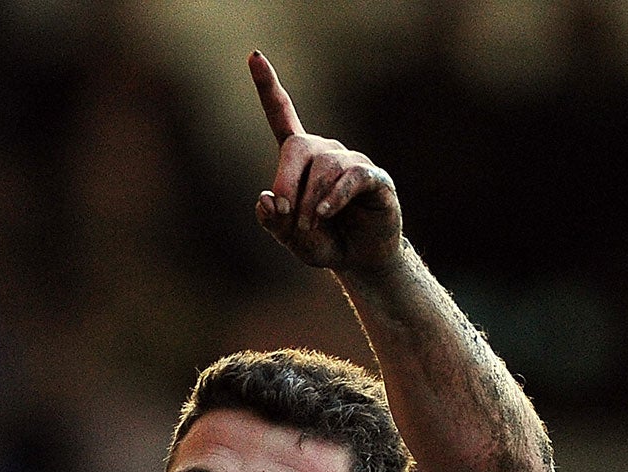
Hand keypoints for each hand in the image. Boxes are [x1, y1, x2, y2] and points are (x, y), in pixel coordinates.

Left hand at [249, 51, 403, 276]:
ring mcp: (351, 162)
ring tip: (310, 227)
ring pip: (323, 169)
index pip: (282, 116)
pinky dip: (333, 198)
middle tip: (285, 214)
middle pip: (298, 147)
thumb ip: (273, 222)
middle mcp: (326, 152)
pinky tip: (324, 215)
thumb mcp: (291, 238)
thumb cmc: (325, 241)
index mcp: (301, 160)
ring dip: (310, 203)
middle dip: (286, 181)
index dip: (268, 87)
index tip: (254, 56)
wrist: (362, 259)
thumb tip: (267, 199)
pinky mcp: (373, 177)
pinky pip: (350, 178)